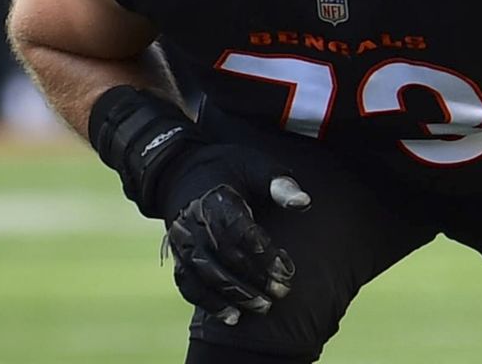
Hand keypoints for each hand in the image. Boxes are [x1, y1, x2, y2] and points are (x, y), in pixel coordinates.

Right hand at [87, 87, 311, 323]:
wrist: (180, 169)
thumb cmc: (228, 167)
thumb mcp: (255, 165)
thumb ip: (279, 184)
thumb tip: (304, 203)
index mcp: (216, 198)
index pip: (239, 232)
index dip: (263, 254)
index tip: (288, 268)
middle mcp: (194, 222)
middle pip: (223, 258)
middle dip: (253, 279)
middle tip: (281, 293)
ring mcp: (182, 241)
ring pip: (204, 275)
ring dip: (232, 296)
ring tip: (261, 308)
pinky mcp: (178, 256)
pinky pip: (188, 284)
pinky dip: (207, 302)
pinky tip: (231, 317)